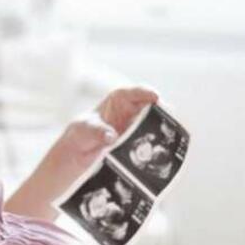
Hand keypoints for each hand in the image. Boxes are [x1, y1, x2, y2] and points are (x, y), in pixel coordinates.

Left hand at [45, 85, 160, 190]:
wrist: (78, 152)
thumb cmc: (81, 132)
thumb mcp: (85, 129)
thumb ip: (98, 131)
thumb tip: (111, 136)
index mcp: (119, 99)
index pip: (136, 92)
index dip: (147, 93)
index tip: (155, 98)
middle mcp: (132, 111)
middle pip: (151, 109)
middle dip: (160, 113)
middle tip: (166, 121)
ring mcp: (136, 127)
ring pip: (154, 126)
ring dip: (159, 132)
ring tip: (162, 139)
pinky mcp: (137, 143)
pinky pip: (149, 142)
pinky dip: (154, 146)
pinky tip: (156, 152)